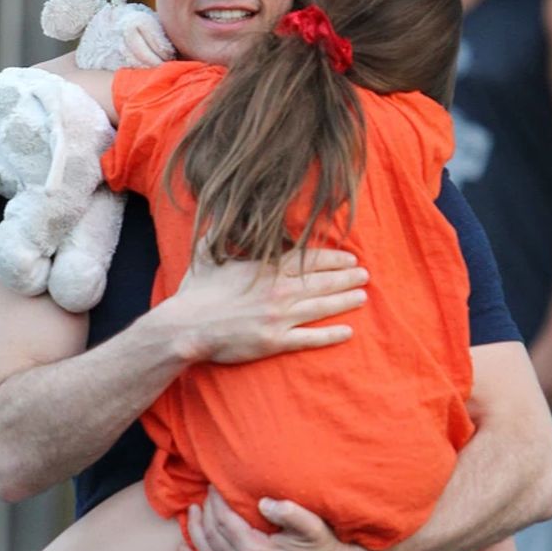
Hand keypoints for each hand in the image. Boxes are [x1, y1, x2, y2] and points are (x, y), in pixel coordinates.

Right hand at [169, 244, 368, 364]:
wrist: (185, 327)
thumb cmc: (195, 292)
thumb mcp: (207, 254)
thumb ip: (220, 232)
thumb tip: (220, 209)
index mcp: (265, 269)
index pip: (309, 259)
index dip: (334, 258)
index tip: (350, 257)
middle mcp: (277, 291)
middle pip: (322, 282)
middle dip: (347, 277)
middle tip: (365, 275)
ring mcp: (278, 317)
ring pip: (321, 307)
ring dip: (345, 301)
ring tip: (363, 297)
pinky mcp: (274, 341)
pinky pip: (310, 338)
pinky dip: (330, 335)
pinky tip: (348, 332)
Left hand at [180, 486, 378, 550]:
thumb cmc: (323, 545)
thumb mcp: (313, 526)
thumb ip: (290, 512)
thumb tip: (264, 502)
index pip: (224, 521)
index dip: (216, 500)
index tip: (214, 484)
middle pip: (211, 535)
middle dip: (205, 511)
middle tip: (206, 492)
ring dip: (194, 532)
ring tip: (190, 511)